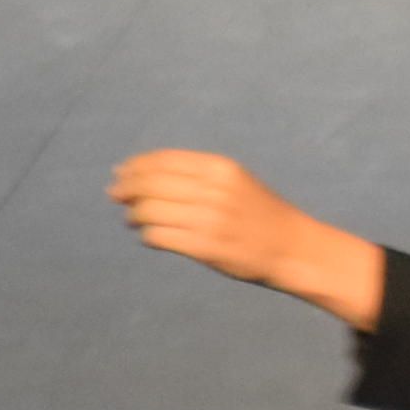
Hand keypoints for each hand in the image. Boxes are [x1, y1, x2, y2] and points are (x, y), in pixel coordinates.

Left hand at [110, 151, 385, 328]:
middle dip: (126, 188)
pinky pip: (159, 236)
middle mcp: (214, 191)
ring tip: (132, 218)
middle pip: (151, 184)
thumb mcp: (235, 181)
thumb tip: (141, 174)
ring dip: (133, 214)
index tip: (121, 173)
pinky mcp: (206, 248)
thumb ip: (196, 176)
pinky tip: (149, 235)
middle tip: (115, 195)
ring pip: (149, 211)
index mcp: (221, 168)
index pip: (163, 160)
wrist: (293, 248)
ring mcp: (210, 220)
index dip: (135, 166)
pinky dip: (147, 235)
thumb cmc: (259, 214)